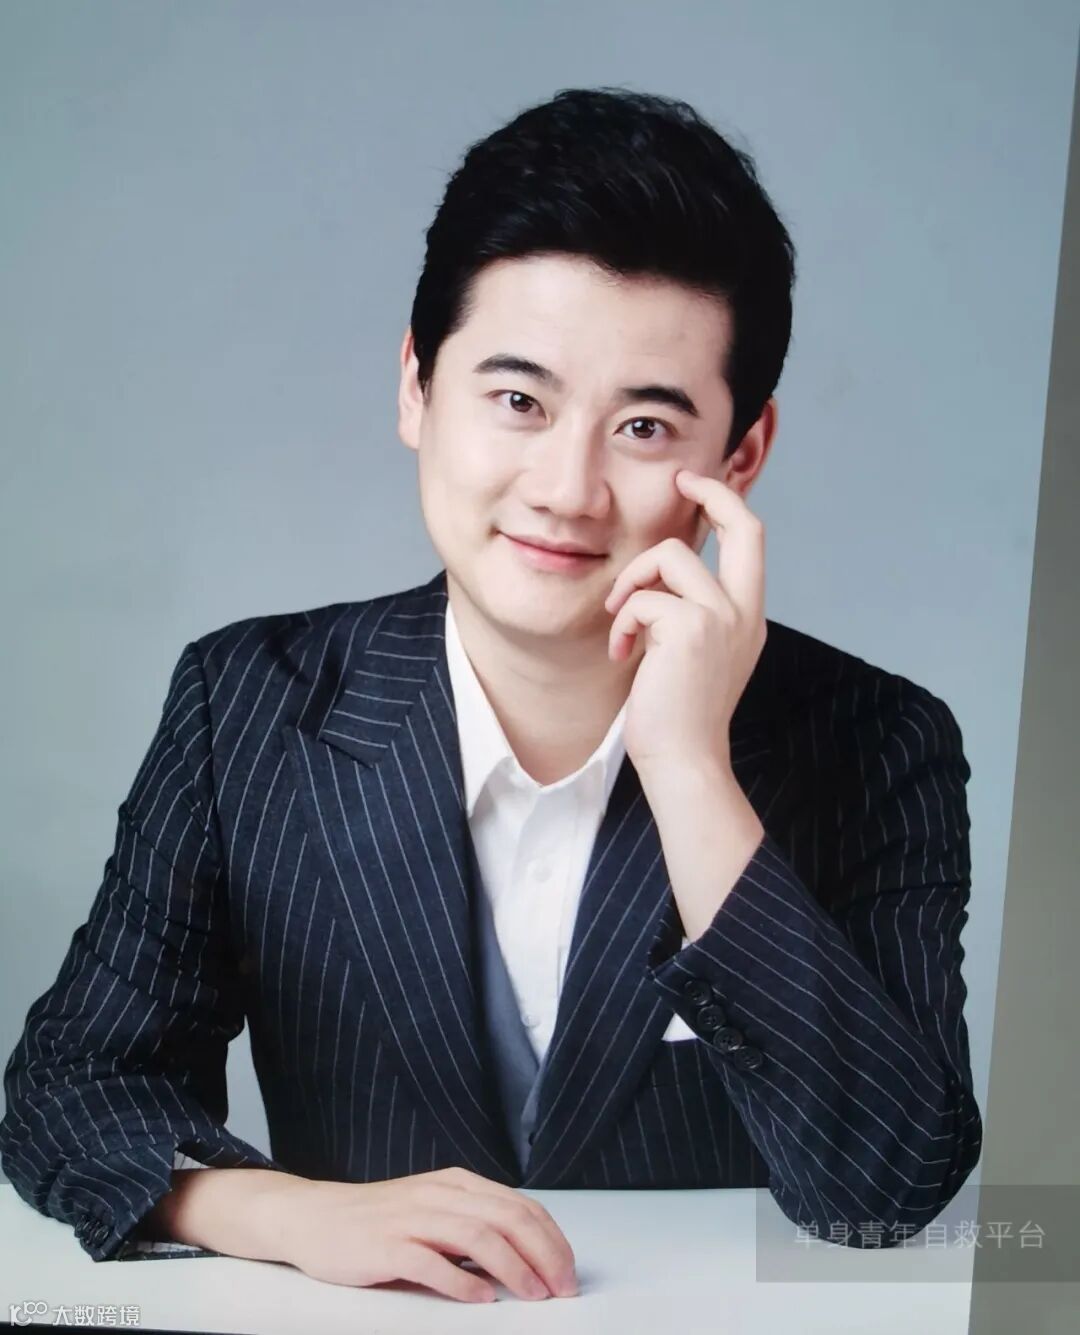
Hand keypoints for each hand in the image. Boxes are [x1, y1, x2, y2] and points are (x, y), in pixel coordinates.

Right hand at [261, 1166, 577, 1303]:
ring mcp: (411, 1218)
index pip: (519, 1206)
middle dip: (543, 1253)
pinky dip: (461, 1280)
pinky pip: (430, 1261)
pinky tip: (480, 1298)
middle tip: (562, 1288)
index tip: (569, 1271)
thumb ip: (473, 1223)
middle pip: (506, 1217)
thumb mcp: (433, 1210)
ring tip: (533, 1294)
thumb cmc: (378, 1220)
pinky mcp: (385, 1245)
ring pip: (477, 1234)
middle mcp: (439, 1194)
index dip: (551, 1239)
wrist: (314, 1217)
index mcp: (456, 1184)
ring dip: (513, 1267)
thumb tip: (526, 1254)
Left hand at [603, 469, 766, 777]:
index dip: (725, 503)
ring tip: (622, 622)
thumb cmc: (677, 714)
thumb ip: (690, 610)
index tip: (695, 485)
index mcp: (748, 615)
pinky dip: (622, 622)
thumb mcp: (693, 652)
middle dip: (711, 492)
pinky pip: (643, 598)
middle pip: (744, 525)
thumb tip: (661, 573)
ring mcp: (723, 617)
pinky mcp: (691, 628)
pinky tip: (622, 654)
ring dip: (633, 582)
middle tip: (680, 481)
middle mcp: (745, 611)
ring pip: (671, 556)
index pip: (751, 540)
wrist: (683, 760)